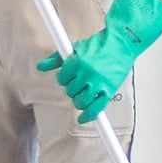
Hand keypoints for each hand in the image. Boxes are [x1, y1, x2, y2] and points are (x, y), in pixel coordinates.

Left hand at [36, 0, 161, 122]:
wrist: (121, 44)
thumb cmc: (99, 45)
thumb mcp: (75, 48)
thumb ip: (56, 59)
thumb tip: (40, 66)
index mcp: (77, 61)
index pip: (62, 79)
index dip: (64, 79)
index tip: (69, 77)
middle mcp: (87, 73)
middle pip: (70, 91)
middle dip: (72, 89)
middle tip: (78, 84)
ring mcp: (98, 83)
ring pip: (80, 102)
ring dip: (79, 101)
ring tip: (82, 95)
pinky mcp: (109, 91)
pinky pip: (96, 109)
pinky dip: (88, 116)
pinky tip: (83, 118)